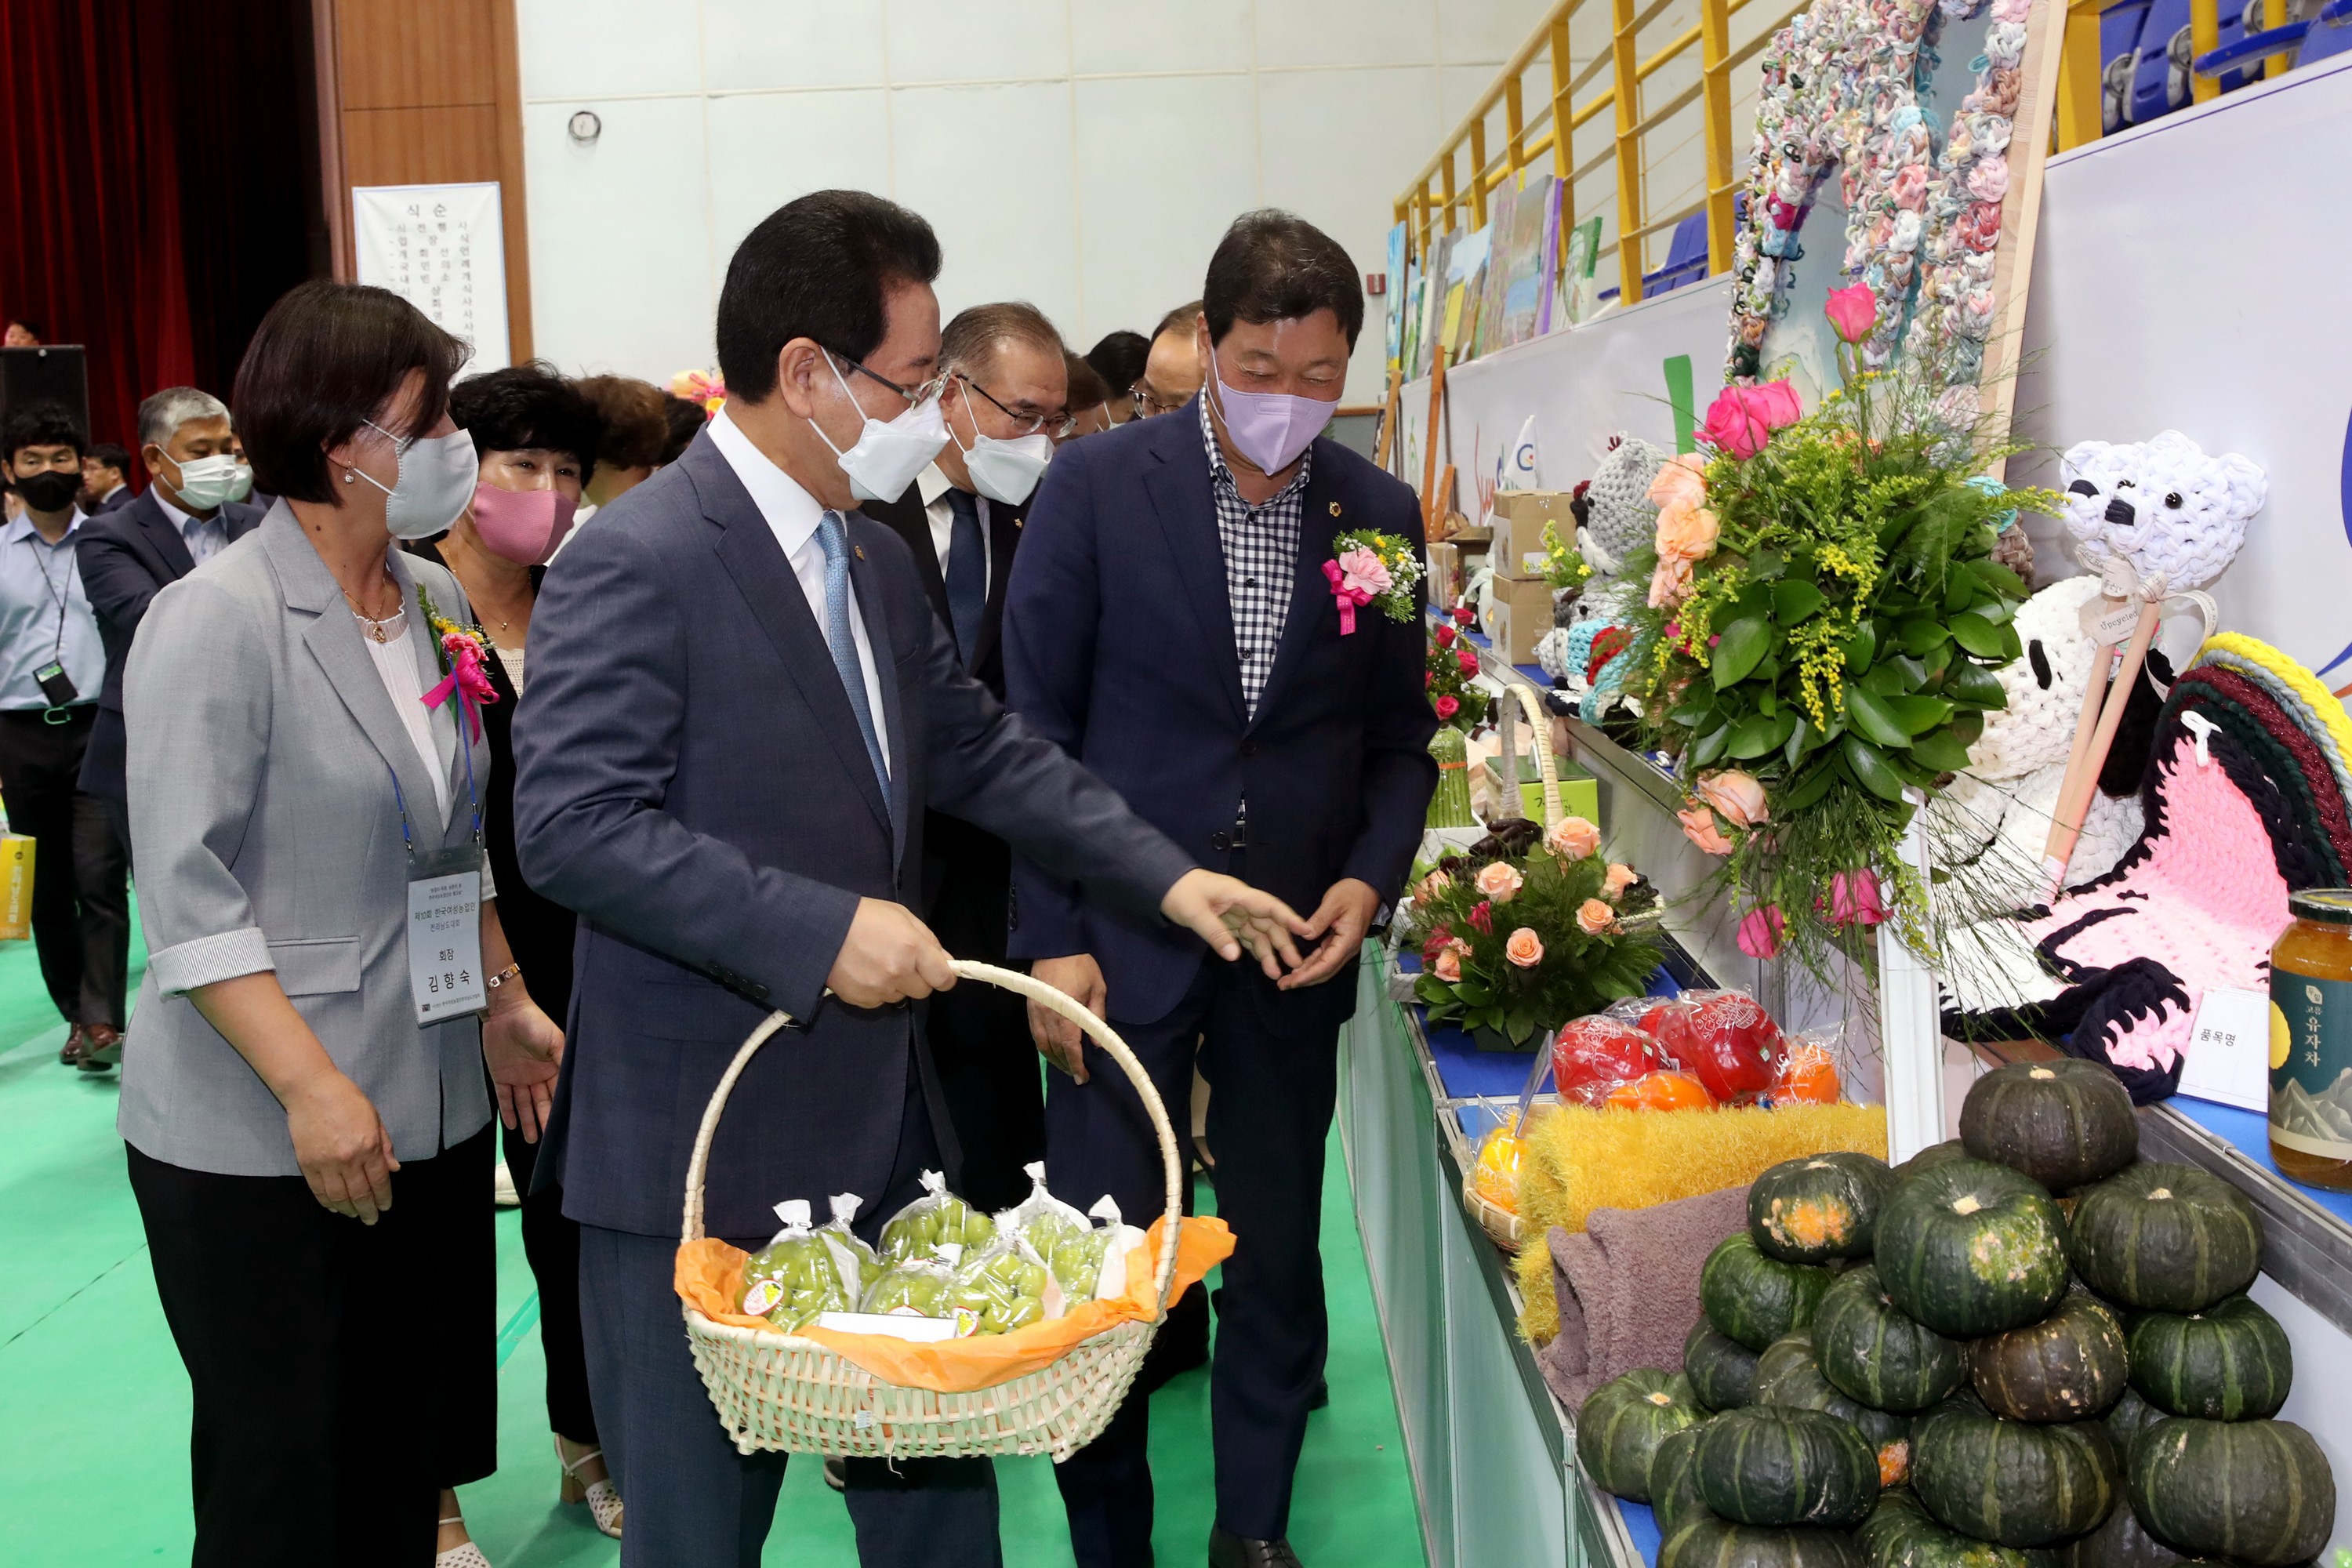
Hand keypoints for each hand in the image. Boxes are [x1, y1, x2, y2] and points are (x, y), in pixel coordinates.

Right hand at [284, 1068, 399, 1222]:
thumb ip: (384, 1146)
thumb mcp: (374, 1118)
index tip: (385, 1207)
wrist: (311, 1090)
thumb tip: (394, 1169)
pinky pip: (318, 1190)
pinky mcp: (307, 1164)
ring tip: (354, 1215)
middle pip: (360, 1193)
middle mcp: (348, 1159)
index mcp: (368, 1146)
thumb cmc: (347, 1100)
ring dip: (347, 1209)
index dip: (383, 1197)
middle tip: (371, 1220)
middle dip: (367, 1210)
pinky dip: (326, 1201)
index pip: (379, 1180)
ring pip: (339, 1196)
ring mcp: (326, 1163)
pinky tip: (334, 1207)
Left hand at [483, 991, 563, 1141]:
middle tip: (548, 1140)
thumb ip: (563, 1061)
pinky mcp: (501, 1075)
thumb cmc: (534, 1023)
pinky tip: (512, 1126)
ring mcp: (518, 1076)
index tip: (565, 1126)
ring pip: (524, 1103)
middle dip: (545, 1119)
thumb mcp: (554, 1040)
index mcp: (552, 1067)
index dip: (560, 1108)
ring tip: (532, 1140)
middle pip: (541, 1102)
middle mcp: (536, 1075)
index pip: (557, 1092)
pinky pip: (505, 1097)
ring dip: (527, 1121)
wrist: (505, 1011)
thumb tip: (576, 1082)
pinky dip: (508, 1111)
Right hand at [827, 897, 956, 1008]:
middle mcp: (898, 971)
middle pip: (923, 991)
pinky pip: (879, 1001)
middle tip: (903, 963)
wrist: (822, 928)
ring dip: (896, 985)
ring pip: (900, 997)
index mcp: (912, 948)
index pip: (943, 978)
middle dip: (918, 979)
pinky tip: (864, 973)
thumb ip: (928, 939)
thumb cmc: (864, 916)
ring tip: (877, 964)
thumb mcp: (901, 916)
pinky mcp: (862, 999)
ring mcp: (879, 988)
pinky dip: (877, 991)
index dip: (944, 977)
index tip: (940, 973)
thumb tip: (946, 960)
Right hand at [1029, 954, 1105, 1084]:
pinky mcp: (1030, 1006)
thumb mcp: (1098, 988)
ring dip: (1053, 1058)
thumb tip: (1096, 1043)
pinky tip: (1051, 1050)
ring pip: (1042, 1044)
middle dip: (1066, 1065)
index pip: (1070, 1047)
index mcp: (1067, 1012)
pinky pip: (1034, 1033)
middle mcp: (1048, 1016)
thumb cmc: (1081, 965)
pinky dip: (1042, 1045)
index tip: (1083, 1077)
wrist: (1056, 944)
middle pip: (1055, 1049)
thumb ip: (1097, 1016)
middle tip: (1076, 1075)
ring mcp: (1036, 1011)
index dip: (1076, 1065)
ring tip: (1064, 1066)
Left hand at [1160, 868, 1310, 978]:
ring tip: (1277, 973)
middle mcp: (1243, 903)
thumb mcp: (1195, 914)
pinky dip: (1257, 951)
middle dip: (1283, 943)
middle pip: (1269, 923)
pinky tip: (1264, 965)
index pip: (1270, 906)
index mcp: (1239, 894)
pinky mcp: (1231, 922)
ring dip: (1270, 952)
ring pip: (1260, 933)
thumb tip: (1235, 956)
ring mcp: (1238, 913)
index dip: (1289, 918)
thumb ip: (1216, 934)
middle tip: (1295, 964)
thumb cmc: (1180, 893)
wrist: (1165, 884)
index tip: (1307, 930)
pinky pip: (1248, 937)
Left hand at [1277, 877, 1383, 989]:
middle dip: (1305, 980)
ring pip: (1325, 967)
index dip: (1308, 975)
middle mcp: (1347, 949)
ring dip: (1307, 975)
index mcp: (1347, 941)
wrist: (1367, 887)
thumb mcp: (1333, 902)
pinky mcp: (1340, 943)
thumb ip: (1319, 920)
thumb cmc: (1351, 893)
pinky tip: (1299, 968)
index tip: (1291, 981)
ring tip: (1288, 980)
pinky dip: (1312, 965)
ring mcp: (1344, 947)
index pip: (1326, 965)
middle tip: (1283, 985)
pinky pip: (1325, 958)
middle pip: (1326, 971)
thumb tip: (1305, 935)